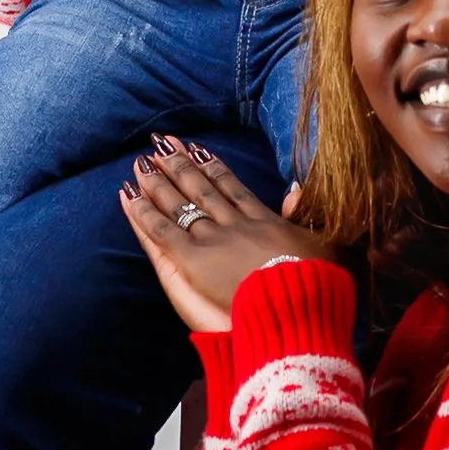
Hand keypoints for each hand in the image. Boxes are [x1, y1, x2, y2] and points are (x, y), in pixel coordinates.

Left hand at [121, 138, 333, 332]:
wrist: (295, 306)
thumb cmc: (313, 282)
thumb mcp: (319, 243)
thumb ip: (302, 214)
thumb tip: (296, 187)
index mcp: (262, 219)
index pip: (230, 186)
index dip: (211, 166)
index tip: (195, 148)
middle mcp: (233, 223)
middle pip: (200, 187)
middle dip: (179, 164)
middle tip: (162, 143)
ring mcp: (211, 239)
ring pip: (178, 204)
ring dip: (158, 181)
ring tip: (141, 161)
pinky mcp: (192, 260)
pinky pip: (161, 231)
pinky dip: (143, 212)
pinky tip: (129, 194)